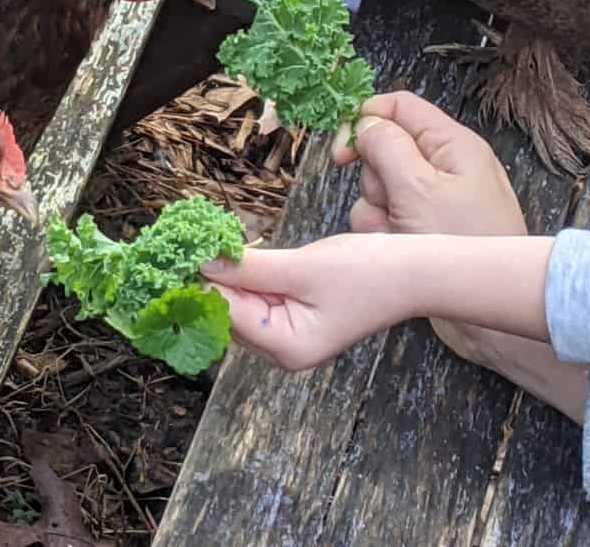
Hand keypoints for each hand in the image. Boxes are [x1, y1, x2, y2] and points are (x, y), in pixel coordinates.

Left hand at [202, 230, 553, 371]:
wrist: (418, 272)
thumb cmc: (369, 272)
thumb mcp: (303, 266)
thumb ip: (249, 267)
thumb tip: (200, 263)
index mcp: (285, 346)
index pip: (224, 313)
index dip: (196, 282)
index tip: (172, 252)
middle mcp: (282, 350)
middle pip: (226, 312)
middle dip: (206, 277)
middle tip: (182, 239)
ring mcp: (289, 336)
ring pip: (238, 303)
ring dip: (224, 273)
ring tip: (202, 240)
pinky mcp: (296, 317)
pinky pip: (258, 296)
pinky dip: (246, 274)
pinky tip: (233, 251)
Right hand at [330, 91, 525, 236]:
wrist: (485, 314)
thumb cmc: (462, 244)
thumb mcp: (419, 188)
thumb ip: (386, 147)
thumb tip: (365, 123)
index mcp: (451, 144)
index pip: (399, 107)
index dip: (365, 120)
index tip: (342, 152)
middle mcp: (441, 167)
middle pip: (382, 150)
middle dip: (374, 178)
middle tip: (391, 202)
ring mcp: (430, 200)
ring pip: (377, 189)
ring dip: (376, 212)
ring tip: (399, 234)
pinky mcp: (421, 229)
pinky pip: (383, 218)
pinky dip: (381, 233)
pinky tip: (398, 249)